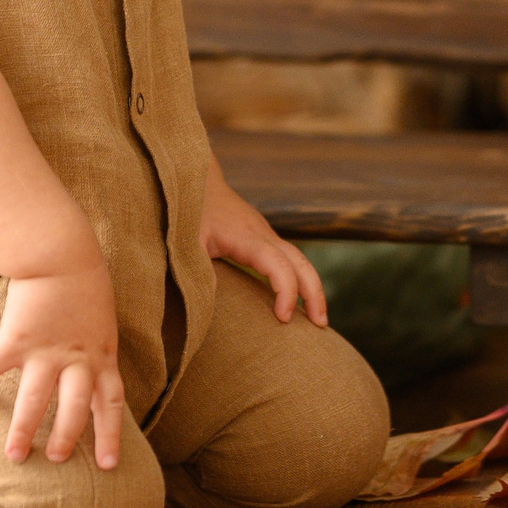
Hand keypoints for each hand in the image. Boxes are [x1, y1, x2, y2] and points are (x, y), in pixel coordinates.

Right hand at [0, 262, 126, 466]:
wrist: (62, 255)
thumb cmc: (85, 285)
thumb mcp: (102, 324)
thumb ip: (94, 352)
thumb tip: (89, 375)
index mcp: (101, 357)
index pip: (109, 405)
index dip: (110, 436)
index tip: (108, 466)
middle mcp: (76, 360)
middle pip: (74, 409)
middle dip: (65, 438)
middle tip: (54, 459)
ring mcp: (46, 351)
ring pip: (36, 400)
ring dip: (23, 429)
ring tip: (13, 455)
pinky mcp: (18, 338)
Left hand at [202, 173, 327, 326]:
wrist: (199, 182)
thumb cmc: (192, 211)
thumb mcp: (187, 241)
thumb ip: (197, 270)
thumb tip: (207, 304)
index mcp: (246, 237)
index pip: (277, 264)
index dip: (286, 291)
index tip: (284, 317)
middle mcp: (264, 235)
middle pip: (300, 263)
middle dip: (314, 293)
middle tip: (320, 325)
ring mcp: (267, 235)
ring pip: (300, 260)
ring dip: (313, 288)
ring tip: (318, 320)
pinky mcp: (264, 238)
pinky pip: (290, 260)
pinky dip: (301, 280)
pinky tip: (300, 301)